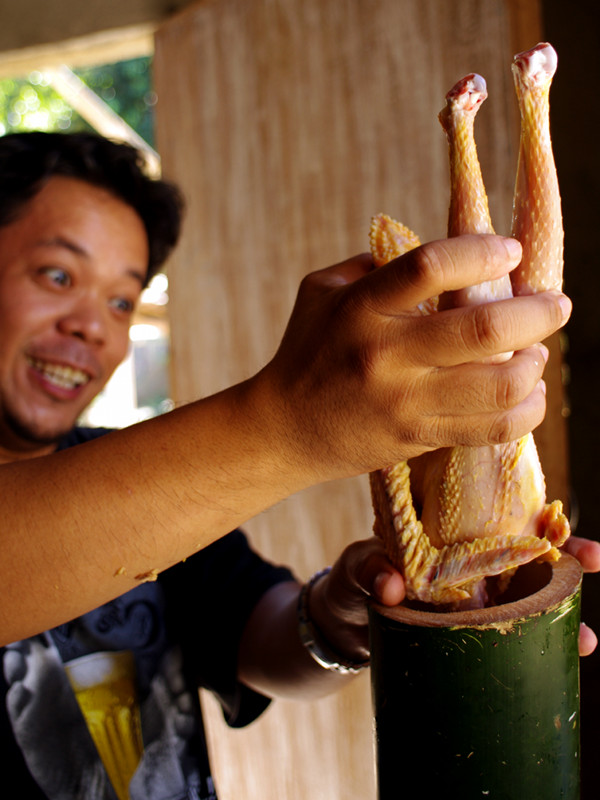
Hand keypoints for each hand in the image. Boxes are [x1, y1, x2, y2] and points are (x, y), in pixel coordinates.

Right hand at [257, 234, 570, 483]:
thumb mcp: (322, 292)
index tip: (510, 251)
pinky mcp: (418, 437)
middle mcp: (386, 354)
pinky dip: (526, 411)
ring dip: (536, 363)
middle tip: (557, 304)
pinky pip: (492, 429)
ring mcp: (404, 401)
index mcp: (362, 307)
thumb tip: (438, 252)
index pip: (431, 267)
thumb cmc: (306, 351)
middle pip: (483, 328)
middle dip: (537, 312)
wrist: (283, 429)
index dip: (482, 252)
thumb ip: (374, 264)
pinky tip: (528, 392)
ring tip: (539, 352)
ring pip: (498, 384)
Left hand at [311, 534, 598, 659]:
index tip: (559, 515)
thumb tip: (391, 584)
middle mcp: (465, 565)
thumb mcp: (353, 571)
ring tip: (586, 637)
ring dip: (560, 613)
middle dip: (565, 558)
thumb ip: (367, 570)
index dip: (530, 513)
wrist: (339, 628)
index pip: (495, 517)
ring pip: (525, 600)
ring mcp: (470, 601)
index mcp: (444, 538)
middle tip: (595, 558)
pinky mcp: (466, 635)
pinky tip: (562, 654)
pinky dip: (535, 645)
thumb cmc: (351, 585)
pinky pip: (506, 636)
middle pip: (525, 556)